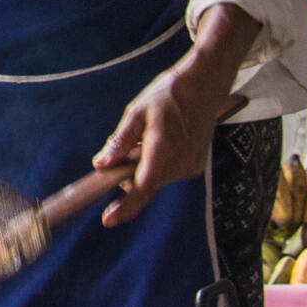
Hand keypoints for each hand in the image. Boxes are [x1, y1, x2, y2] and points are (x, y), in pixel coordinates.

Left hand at [90, 3, 260, 225]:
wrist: (204, 85)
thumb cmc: (169, 94)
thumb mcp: (137, 111)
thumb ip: (120, 141)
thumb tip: (101, 164)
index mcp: (164, 148)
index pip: (142, 187)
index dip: (125, 207)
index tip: (108, 220)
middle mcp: (181, 163)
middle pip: (145, 185)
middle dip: (127, 178)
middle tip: (120, 154)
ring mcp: (191, 166)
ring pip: (156, 180)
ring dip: (142, 170)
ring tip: (144, 141)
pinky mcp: (196, 166)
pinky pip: (168, 174)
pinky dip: (156, 166)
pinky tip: (158, 144)